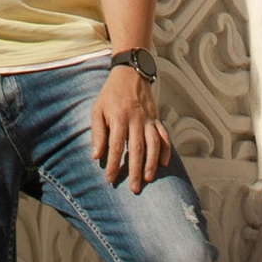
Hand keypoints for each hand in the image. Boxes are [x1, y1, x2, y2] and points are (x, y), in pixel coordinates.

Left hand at [89, 64, 169, 190]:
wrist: (130, 73)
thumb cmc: (110, 94)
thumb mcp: (97, 109)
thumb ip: (97, 132)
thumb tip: (96, 156)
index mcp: (119, 117)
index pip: (116, 145)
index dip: (114, 164)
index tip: (110, 179)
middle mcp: (135, 119)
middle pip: (137, 148)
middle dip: (135, 170)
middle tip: (134, 189)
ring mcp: (148, 119)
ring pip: (153, 143)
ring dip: (151, 162)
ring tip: (148, 179)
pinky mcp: (156, 118)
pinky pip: (164, 135)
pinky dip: (166, 150)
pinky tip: (164, 163)